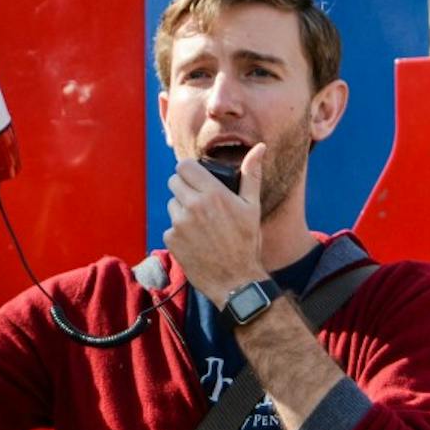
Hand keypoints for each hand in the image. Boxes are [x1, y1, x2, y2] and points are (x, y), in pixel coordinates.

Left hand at [164, 144, 268, 305]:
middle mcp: (193, 206)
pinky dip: (179, 232)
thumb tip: (259, 148)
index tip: (195, 178)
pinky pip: (170, 227)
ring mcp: (179, 224)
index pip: (184, 167)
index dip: (189, 170)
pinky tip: (196, 241)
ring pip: (172, 204)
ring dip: (182, 210)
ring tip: (201, 224)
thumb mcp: (252, 207)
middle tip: (199, 201)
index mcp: (212, 194)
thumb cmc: (246, 243)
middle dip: (184, 187)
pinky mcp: (171, 240)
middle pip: (174, 182)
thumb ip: (251, 174)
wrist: (235, 281)